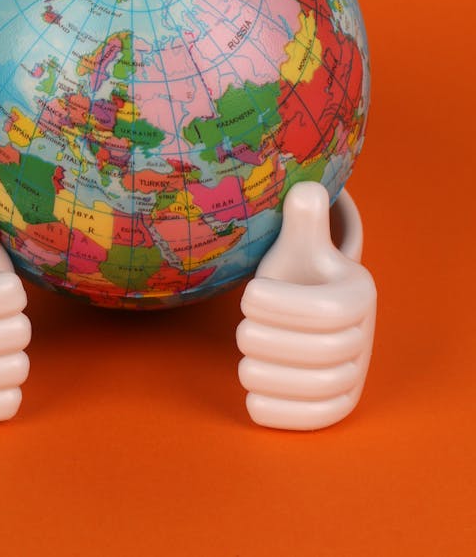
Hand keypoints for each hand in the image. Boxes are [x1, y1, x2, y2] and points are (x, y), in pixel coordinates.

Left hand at [236, 181, 375, 429]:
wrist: (305, 307)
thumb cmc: (295, 273)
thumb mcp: (298, 244)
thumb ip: (303, 218)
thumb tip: (305, 190)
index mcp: (360, 294)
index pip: (325, 312)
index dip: (280, 306)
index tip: (248, 295)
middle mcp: (365, 337)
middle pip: (319, 352)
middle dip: (266, 340)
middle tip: (241, 329)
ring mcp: (355, 374)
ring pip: (316, 387)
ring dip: (268, 373)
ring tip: (246, 358)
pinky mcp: (339, 404)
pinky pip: (318, 417)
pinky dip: (283, 411)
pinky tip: (254, 395)